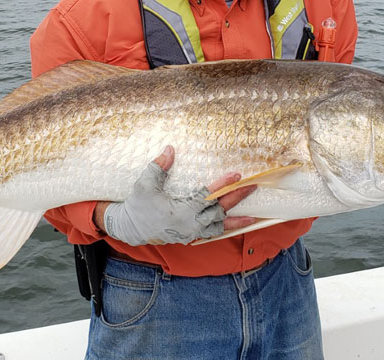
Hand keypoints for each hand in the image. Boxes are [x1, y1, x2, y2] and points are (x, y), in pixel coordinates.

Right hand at [99, 146, 255, 244]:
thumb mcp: (145, 184)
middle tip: (252, 187)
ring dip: (236, 220)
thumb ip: (159, 166)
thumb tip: (169, 148)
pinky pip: (212, 234)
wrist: (130, 228)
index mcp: (181, 211)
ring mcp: (190, 231)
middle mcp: (189, 223)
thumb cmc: (138, 205)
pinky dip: (224, 229)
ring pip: (219, 226)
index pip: (207, 195)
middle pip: (219, 210)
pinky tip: (233, 224)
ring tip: (252, 216)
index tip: (236, 175)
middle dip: (236, 198)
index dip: (223, 184)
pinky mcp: (189, 235)